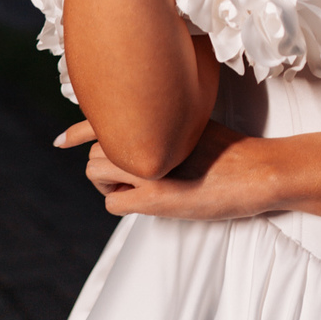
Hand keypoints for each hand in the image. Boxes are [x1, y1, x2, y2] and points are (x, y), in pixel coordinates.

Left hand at [57, 117, 281, 220]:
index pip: (103, 117)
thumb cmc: (233, 150)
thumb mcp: (195, 122)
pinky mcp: (154, 197)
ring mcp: (148, 167)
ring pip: (95, 173)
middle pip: (96, 148)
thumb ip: (165, 124)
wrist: (258, 170)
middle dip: (106, 164)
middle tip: (130, 176)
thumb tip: (143, 133)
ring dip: (109, 184)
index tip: (62, 141)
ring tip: (139, 188)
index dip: (79, 130)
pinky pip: (112, 204)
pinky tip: (146, 202)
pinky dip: (121, 204)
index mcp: (157, 115)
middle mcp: (147, 135)